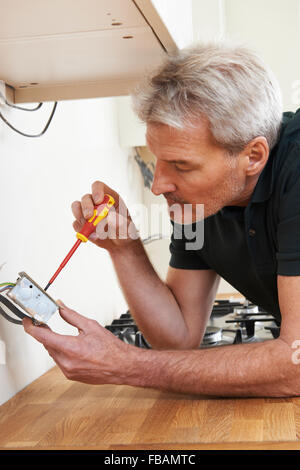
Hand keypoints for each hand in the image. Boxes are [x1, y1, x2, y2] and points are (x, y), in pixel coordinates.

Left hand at [22, 301, 136, 384]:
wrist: (122, 366)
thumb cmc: (111, 349)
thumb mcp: (90, 326)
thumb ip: (72, 316)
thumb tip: (61, 307)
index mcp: (69, 347)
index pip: (42, 336)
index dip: (31, 327)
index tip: (27, 321)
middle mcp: (66, 361)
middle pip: (46, 344)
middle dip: (45, 332)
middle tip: (45, 322)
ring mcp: (68, 370)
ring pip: (53, 353)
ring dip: (54, 343)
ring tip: (63, 335)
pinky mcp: (71, 376)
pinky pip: (60, 361)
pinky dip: (62, 352)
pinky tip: (71, 347)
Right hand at [71, 181, 138, 252]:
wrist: (121, 245)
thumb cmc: (126, 232)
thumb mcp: (127, 228)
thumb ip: (121, 223)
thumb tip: (110, 218)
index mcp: (109, 198)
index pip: (99, 187)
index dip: (96, 191)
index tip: (98, 201)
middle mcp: (96, 203)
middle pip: (86, 198)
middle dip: (86, 207)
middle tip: (89, 217)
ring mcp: (88, 214)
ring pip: (77, 208)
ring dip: (80, 216)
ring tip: (89, 228)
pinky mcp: (82, 225)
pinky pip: (76, 224)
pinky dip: (80, 230)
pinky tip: (91, 236)